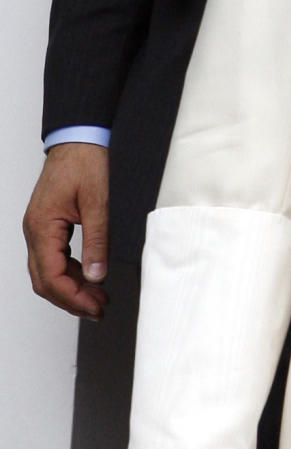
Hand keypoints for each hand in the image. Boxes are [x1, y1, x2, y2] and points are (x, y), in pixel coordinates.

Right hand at [23, 143, 109, 318]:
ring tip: (98, 298)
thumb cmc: (84, 162)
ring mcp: (39, 229)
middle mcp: (34, 231)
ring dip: (72, 288)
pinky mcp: (47, 225)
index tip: (95, 307)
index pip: (51, 277)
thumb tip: (98, 275)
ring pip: (48, 272)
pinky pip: (54, 257)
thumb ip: (97, 241)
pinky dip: (71, 272)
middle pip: (45, 281)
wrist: (78, 138)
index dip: (73, 298)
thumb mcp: (97, 202)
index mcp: (42, 227)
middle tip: (98, 310)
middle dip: (71, 299)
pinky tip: (90, 276)